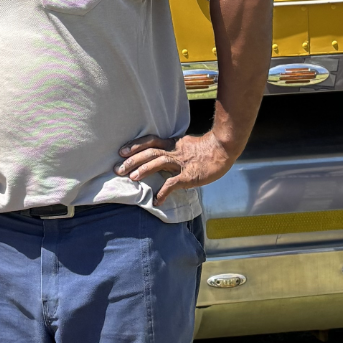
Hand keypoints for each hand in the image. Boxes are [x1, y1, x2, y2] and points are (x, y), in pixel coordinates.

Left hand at [115, 130, 235, 203]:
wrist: (224, 148)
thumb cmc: (208, 148)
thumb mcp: (187, 145)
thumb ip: (175, 150)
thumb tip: (164, 156)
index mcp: (173, 144)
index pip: (150, 142)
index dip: (135, 146)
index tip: (121, 151)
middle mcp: (174, 151)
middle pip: (149, 152)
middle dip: (132, 160)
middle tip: (118, 169)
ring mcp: (181, 163)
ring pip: (158, 162)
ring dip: (144, 170)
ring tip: (132, 178)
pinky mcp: (189, 175)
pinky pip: (173, 183)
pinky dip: (163, 192)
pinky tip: (156, 200)